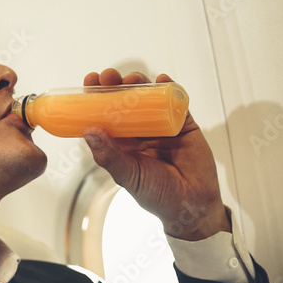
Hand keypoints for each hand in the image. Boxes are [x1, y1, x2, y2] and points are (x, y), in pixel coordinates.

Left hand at [82, 69, 229, 240]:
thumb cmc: (157, 196)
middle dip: (115, 86)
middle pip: (124, 102)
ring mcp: (162, 126)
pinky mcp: (184, 124)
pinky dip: (169, 88)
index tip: (89, 81)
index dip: (95, 98)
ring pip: (148, 98)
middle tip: (108, 76)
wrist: (192, 205)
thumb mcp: (128, 176)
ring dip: (139, 84)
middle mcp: (140, 132)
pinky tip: (161, 80)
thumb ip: (110, 156)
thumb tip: (89, 132)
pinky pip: (176, 102)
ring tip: (132, 78)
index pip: (104, 116)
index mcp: (122, 144)